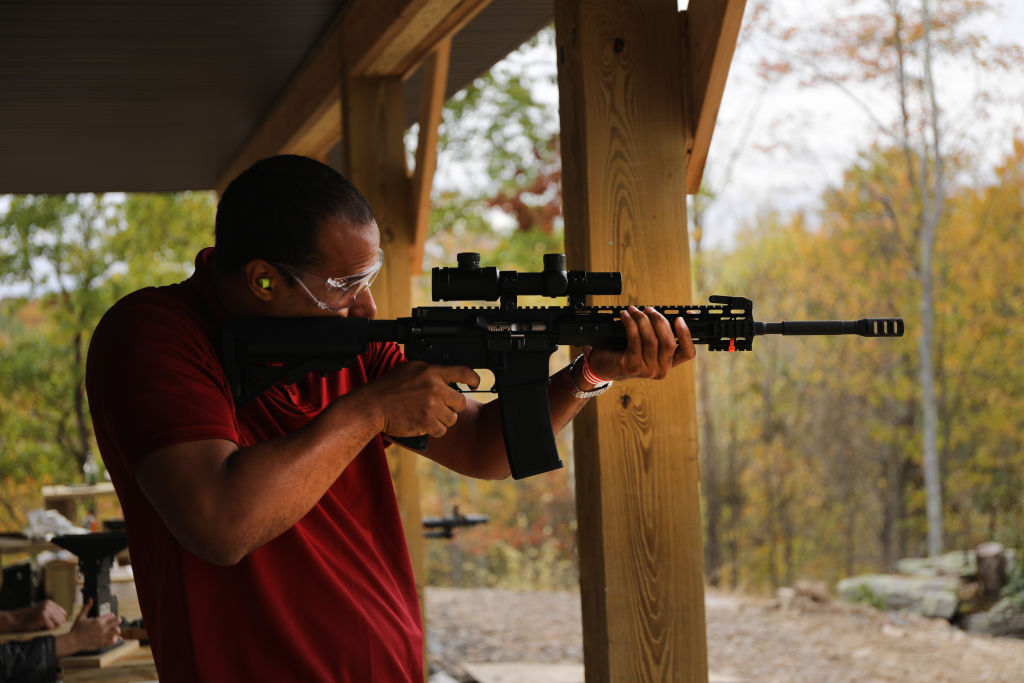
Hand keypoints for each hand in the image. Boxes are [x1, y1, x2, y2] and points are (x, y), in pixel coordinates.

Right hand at [9, 599, 66, 631]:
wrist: (13, 620)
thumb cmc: (26, 619)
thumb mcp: (40, 612)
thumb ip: (50, 614)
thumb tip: (63, 622)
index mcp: (49, 602)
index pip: (63, 613)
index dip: (59, 620)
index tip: (53, 625)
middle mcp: (48, 604)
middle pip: (62, 618)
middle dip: (56, 625)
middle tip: (45, 627)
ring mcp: (46, 609)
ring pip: (58, 623)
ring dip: (51, 627)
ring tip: (42, 627)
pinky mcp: (42, 615)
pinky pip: (51, 627)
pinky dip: (46, 630)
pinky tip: (38, 627)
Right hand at [55, 599, 121, 656]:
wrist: (72, 642)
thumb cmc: (76, 630)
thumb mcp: (81, 617)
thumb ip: (87, 607)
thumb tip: (91, 599)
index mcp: (98, 621)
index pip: (112, 615)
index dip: (111, 616)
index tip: (110, 617)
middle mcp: (102, 628)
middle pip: (117, 621)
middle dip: (117, 621)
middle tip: (115, 622)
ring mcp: (103, 636)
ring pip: (117, 631)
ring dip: (117, 629)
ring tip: (114, 630)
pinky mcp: (102, 643)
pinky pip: (114, 641)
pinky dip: (116, 638)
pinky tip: (114, 637)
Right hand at [362, 361, 479, 437]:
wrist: (373, 406)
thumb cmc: (388, 387)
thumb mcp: (410, 368)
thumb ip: (430, 371)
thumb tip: (445, 375)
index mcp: (432, 373)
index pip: (464, 372)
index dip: (474, 379)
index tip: (475, 384)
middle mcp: (435, 389)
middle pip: (460, 401)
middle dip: (452, 405)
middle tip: (440, 405)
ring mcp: (432, 408)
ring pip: (452, 418)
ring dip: (443, 419)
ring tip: (428, 414)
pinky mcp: (427, 424)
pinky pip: (442, 430)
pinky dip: (434, 429)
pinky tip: (423, 423)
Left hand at [587, 306, 695, 382]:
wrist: (604, 366)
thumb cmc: (626, 352)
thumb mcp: (646, 345)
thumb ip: (658, 334)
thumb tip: (663, 313)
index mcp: (668, 364)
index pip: (688, 353)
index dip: (686, 335)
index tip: (679, 318)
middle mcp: (661, 370)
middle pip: (668, 342)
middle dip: (659, 320)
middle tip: (648, 309)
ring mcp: (647, 369)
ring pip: (651, 339)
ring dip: (642, 320)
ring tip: (634, 310)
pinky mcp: (632, 365)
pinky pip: (635, 339)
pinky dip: (630, 324)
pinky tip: (625, 316)